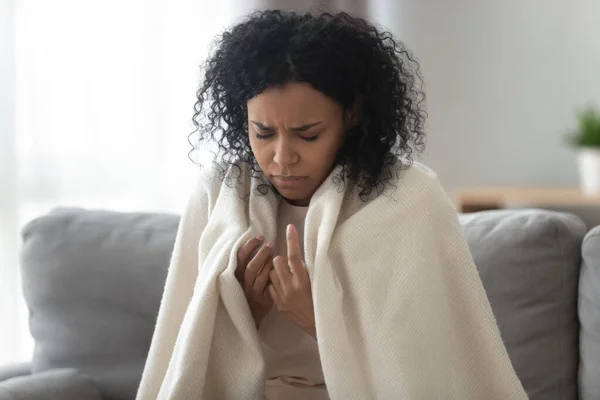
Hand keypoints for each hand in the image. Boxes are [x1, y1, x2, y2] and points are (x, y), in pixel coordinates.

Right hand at [236, 235, 274, 326]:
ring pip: (259, 276)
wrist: (250, 317)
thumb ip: (251, 264)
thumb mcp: (245, 278)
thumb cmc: (249, 292)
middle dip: (260, 253)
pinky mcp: (263, 301)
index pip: (239, 258)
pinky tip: (280, 269)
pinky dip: (273, 276)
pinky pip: (269, 287)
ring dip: (268, 263)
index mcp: (236, 276)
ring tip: (276, 254)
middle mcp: (243, 284)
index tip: (260, 237)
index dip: (249, 246)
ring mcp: (252, 293)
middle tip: (270, 243)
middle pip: (250, 267)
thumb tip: (261, 244)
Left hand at [268, 224, 315, 338]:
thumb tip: (298, 256)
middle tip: (290, 264)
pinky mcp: (277, 304)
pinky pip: (270, 286)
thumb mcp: (319, 283)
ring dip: (277, 270)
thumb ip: (307, 270)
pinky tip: (283, 286)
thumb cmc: (323, 303)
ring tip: (287, 275)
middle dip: (282, 259)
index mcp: (303, 281)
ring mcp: (281, 297)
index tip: (289, 227)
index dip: (292, 240)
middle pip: (277, 261)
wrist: (319, 326)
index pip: (294, 256)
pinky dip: (275, 282)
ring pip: (271, 272)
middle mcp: (290, 288)